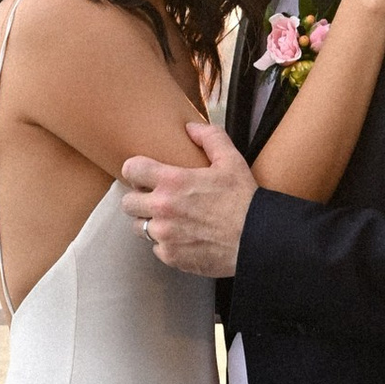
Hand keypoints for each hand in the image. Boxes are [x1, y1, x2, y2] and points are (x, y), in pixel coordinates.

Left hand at [121, 119, 255, 276]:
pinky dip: (166, 244)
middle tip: (156, 199)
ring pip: (139, 227)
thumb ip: (210, 138)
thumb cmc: (244, 200)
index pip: (131, 169)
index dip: (135, 170)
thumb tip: (191, 127)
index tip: (144, 175)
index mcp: (172, 182)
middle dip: (139, 199)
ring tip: (170, 220)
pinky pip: (156, 248)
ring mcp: (164, 235)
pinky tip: (183, 238)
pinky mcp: (171, 256)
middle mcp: (162, 209)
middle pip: (127, 203)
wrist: (257, 240)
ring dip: (150, 222)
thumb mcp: (231, 161)